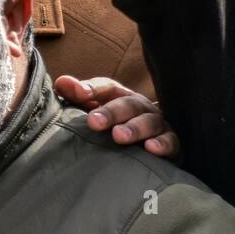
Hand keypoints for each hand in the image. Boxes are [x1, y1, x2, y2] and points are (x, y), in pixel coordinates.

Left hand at [53, 75, 178, 158]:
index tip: (78, 93)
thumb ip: (78, 97)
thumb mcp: (95, 112)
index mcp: (121, 98)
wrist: (148, 151)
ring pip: (149, 123)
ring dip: (135, 128)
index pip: (108, 88)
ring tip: (119, 136)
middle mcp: (141, 108)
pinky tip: (150, 149)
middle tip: (94, 122)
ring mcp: (158, 125)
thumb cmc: (115, 130)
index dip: (94, 89)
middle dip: (112, 112)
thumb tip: (61, 82)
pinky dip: (162, 144)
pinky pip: (171, 143)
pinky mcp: (173, 145)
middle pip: (129, 104)